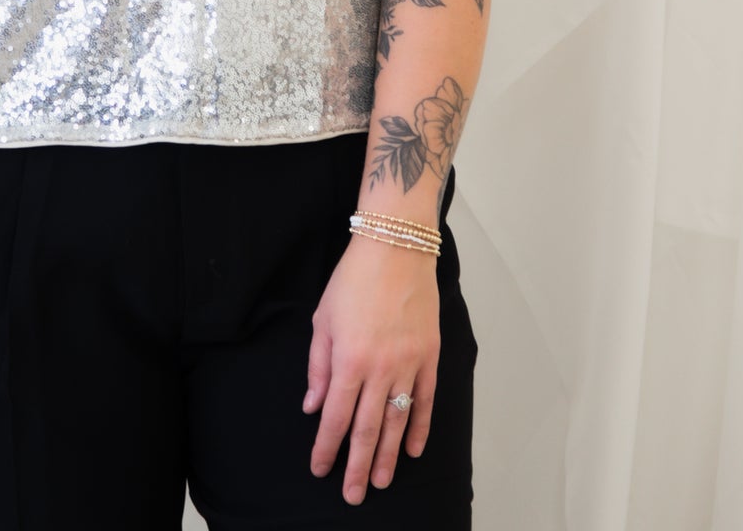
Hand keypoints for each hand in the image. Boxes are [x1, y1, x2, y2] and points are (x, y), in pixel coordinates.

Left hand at [304, 232, 439, 504]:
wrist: (395, 247)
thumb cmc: (353, 279)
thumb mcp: (323, 319)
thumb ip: (318, 366)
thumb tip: (313, 406)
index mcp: (348, 360)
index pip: (335, 417)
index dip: (326, 447)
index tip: (320, 468)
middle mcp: (379, 369)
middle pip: (367, 429)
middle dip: (357, 465)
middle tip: (352, 495)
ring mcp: (408, 365)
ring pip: (397, 422)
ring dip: (387, 455)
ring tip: (379, 481)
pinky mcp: (429, 357)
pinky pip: (424, 402)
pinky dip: (419, 428)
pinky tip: (412, 450)